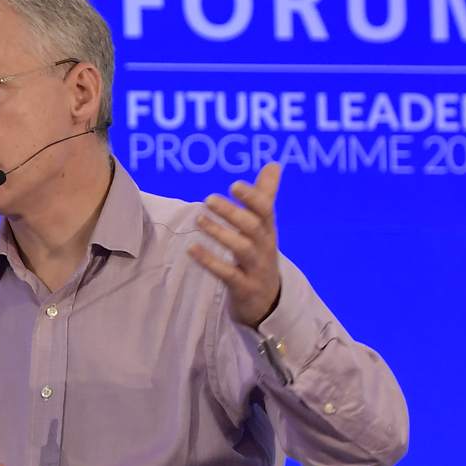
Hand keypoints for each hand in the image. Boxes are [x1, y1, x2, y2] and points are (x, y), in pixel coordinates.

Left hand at [190, 162, 283, 328]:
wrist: (268, 301)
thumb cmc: (260, 255)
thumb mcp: (265, 227)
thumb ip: (266, 195)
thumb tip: (274, 164)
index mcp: (268, 230)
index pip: (265, 209)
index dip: (251, 197)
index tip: (234, 185)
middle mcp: (264, 247)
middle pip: (253, 227)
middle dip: (232, 212)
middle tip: (208, 199)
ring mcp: (255, 269)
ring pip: (242, 249)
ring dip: (220, 233)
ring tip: (198, 219)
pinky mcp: (244, 287)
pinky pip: (227, 274)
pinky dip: (210, 261)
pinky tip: (191, 249)